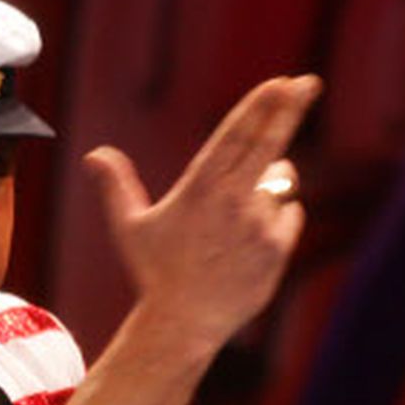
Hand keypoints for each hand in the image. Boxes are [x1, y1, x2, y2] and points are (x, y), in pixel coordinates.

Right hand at [83, 75, 323, 350]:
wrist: (184, 323)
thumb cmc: (155, 274)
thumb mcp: (129, 227)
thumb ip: (116, 186)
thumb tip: (96, 155)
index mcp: (200, 187)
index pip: (235, 134)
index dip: (259, 104)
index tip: (280, 82)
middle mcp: (233, 200)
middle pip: (268, 142)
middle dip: (290, 107)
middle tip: (308, 81)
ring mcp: (259, 224)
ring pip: (282, 181)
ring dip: (273, 181)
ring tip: (240, 214)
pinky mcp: (278, 248)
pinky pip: (291, 214)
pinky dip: (280, 217)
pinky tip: (254, 240)